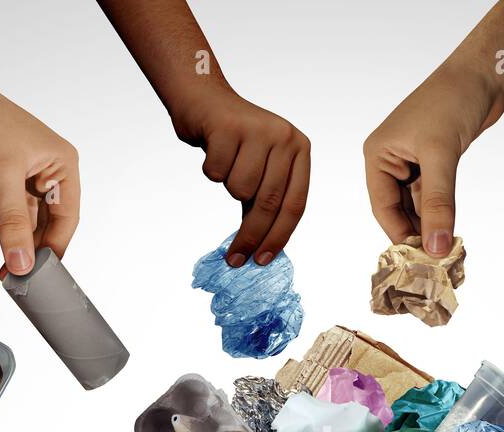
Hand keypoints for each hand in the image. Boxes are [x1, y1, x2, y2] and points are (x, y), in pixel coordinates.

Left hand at [0, 82, 79, 275]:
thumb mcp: (0, 174)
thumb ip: (12, 221)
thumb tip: (21, 262)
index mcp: (64, 164)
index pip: (68, 218)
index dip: (55, 247)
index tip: (40, 275)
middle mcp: (52, 171)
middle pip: (54, 224)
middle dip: (38, 250)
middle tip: (24, 278)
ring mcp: (32, 177)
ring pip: (35, 222)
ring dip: (24, 245)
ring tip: (12, 270)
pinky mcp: (11, 181)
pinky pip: (18, 216)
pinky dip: (12, 234)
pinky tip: (5, 252)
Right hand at [173, 89, 309, 266]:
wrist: (204, 100)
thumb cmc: (234, 143)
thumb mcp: (261, 168)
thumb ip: (266, 200)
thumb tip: (261, 249)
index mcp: (299, 149)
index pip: (295, 204)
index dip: (279, 237)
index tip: (263, 261)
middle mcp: (284, 137)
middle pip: (269, 203)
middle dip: (251, 235)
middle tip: (235, 258)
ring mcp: (258, 129)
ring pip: (239, 188)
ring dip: (227, 186)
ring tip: (226, 165)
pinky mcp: (228, 126)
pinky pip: (216, 173)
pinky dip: (210, 168)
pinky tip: (213, 149)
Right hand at [364, 65, 503, 255]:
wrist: (483, 74)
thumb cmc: (452, 101)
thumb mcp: (442, 156)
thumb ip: (439, 203)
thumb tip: (436, 247)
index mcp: (379, 155)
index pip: (383, 207)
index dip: (399, 235)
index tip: (418, 261)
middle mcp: (391, 160)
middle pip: (398, 210)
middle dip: (416, 234)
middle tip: (433, 261)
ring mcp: (412, 162)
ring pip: (417, 206)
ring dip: (430, 226)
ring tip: (443, 251)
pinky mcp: (434, 163)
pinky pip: (432, 197)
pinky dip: (441, 214)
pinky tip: (450, 231)